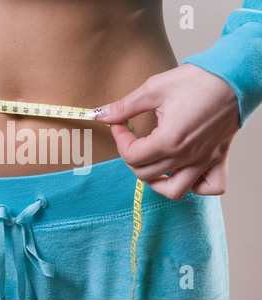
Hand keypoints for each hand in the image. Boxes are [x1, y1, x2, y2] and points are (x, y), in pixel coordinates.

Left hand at [89, 63, 239, 200]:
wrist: (233, 76)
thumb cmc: (197, 80)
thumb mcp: (153, 89)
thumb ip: (124, 107)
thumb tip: (99, 114)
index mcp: (168, 141)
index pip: (131, 156)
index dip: (119, 140)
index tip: (119, 124)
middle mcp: (186, 157)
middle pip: (145, 175)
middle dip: (131, 157)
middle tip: (131, 138)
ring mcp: (204, 161)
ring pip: (174, 191)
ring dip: (156, 182)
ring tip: (151, 163)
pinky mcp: (218, 158)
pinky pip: (209, 187)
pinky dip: (195, 186)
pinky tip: (184, 170)